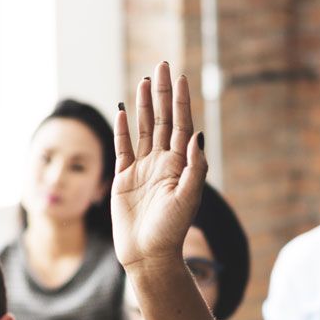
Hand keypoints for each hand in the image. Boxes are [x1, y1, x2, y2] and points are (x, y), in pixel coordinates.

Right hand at [108, 62, 208, 271]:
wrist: (148, 254)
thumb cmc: (172, 230)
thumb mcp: (189, 198)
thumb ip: (194, 167)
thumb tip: (197, 135)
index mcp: (180, 164)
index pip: (181, 124)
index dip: (180, 101)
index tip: (180, 77)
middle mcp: (162, 162)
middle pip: (163, 119)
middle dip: (162, 93)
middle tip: (161, 65)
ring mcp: (142, 168)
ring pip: (143, 128)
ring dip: (144, 104)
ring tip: (144, 81)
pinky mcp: (123, 178)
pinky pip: (123, 147)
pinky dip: (122, 129)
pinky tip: (122, 110)